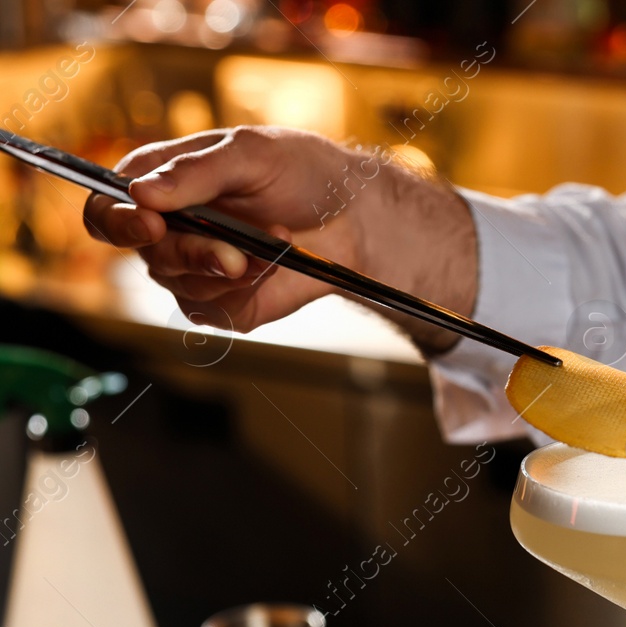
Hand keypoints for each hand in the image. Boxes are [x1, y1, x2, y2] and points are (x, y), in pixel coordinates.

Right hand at [83, 126, 475, 346]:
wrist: (355, 216)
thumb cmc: (302, 172)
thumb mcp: (251, 153)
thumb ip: (195, 171)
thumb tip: (141, 193)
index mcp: (157, 184)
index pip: (106, 211)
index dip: (116, 222)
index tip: (149, 225)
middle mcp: (168, 230)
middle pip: (147, 255)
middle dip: (192, 253)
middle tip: (234, 251)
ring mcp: (195, 270)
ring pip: (184, 285)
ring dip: (231, 269)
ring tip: (274, 241)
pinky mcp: (225, 304)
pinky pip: (217, 309)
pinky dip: (249, 288)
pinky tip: (275, 263)